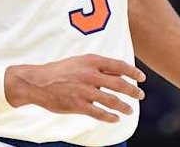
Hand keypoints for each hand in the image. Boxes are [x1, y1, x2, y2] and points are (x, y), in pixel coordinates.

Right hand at [5, 54, 145, 122]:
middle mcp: (89, 75)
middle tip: (140, 95)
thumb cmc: (60, 71)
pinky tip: (115, 119)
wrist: (37, 82)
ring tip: (129, 110)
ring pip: (112, 101)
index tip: (142, 78)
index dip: (133, 72)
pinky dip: (110, 117)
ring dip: (124, 106)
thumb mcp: (79, 62)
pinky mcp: (78, 105)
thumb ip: (98, 67)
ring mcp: (84, 91)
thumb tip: (119, 75)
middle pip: (119, 84)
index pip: (118, 65)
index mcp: (90, 61)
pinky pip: (100, 113)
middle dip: (133, 91)